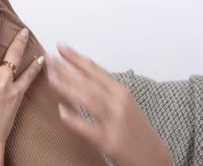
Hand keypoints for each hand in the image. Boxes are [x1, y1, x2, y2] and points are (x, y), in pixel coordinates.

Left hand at [46, 44, 170, 165]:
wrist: (153, 156)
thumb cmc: (135, 129)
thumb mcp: (124, 103)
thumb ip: (105, 88)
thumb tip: (81, 73)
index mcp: (120, 92)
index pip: (95, 70)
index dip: (76, 57)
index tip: (61, 47)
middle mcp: (118, 103)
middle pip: (89, 81)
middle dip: (67, 69)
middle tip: (49, 59)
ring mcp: (114, 122)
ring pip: (89, 100)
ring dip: (69, 88)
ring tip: (51, 78)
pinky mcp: (110, 141)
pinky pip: (89, 128)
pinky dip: (75, 120)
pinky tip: (61, 112)